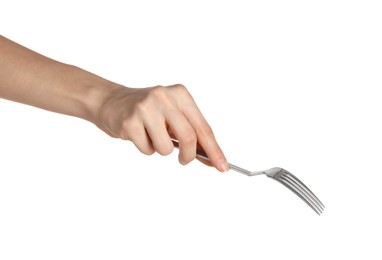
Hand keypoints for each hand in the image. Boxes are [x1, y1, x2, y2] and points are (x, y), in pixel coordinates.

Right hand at [94, 84, 228, 171]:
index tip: (223, 167)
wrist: (110, 101)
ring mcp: (145, 108)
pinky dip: (145, 148)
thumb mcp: (172, 114)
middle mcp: (164, 97)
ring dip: (161, 150)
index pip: (203, 127)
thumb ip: (190, 132)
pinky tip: (137, 134)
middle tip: (183, 160)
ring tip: (151, 136)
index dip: (214, 150)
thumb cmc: (147, 111)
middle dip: (188, 156)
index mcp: (180, 94)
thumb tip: (212, 158)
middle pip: (189, 138)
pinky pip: (147, 150)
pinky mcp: (129, 121)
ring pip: (166, 149)